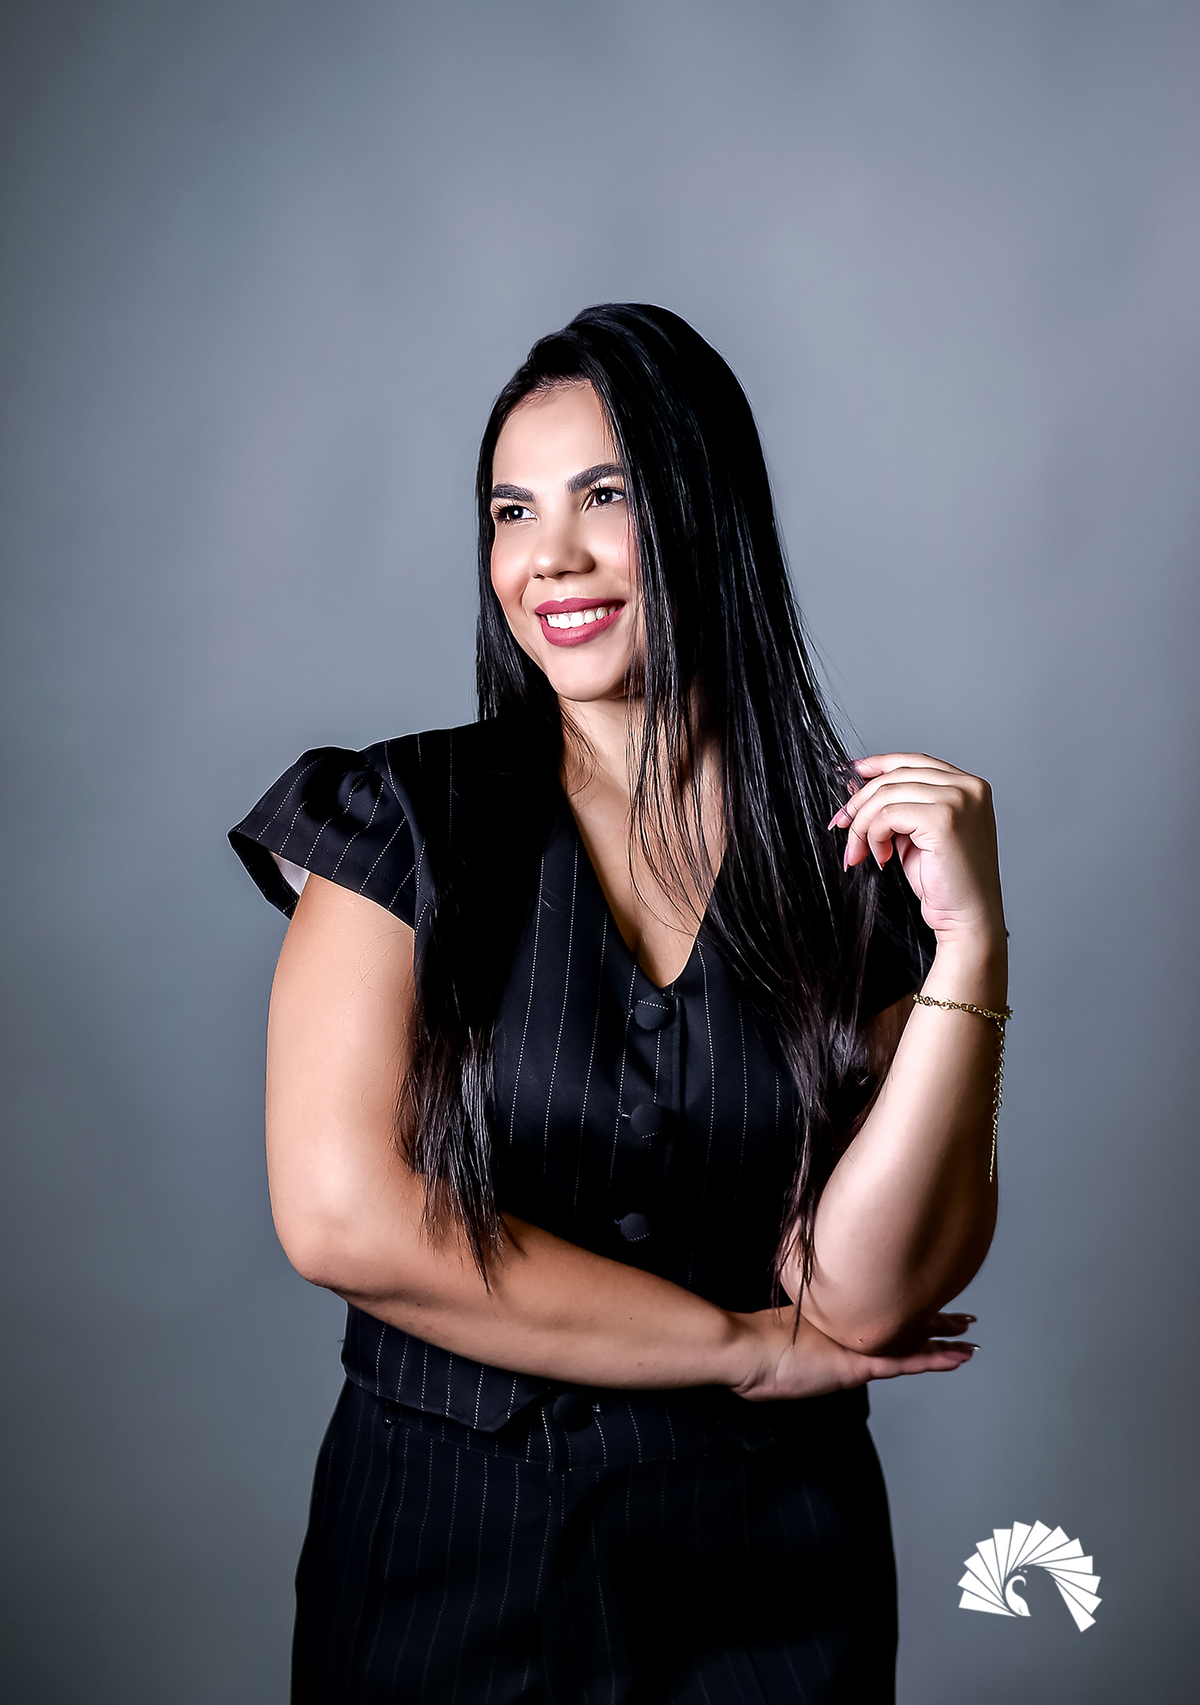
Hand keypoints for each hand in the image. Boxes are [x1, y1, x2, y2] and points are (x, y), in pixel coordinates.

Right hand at [729, 1307, 977, 1401]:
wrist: (747, 1351)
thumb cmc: (757, 1347)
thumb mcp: (785, 1334)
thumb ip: (802, 1327)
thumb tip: (801, 1327)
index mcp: (837, 1320)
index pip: (882, 1311)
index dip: (907, 1306)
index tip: (927, 1296)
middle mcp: (852, 1327)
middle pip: (901, 1320)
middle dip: (934, 1319)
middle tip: (963, 1315)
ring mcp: (856, 1345)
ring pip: (910, 1338)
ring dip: (943, 1336)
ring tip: (969, 1333)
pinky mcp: (858, 1365)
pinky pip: (906, 1363)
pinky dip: (934, 1360)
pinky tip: (957, 1358)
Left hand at [829, 752, 1003, 945]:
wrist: (967, 918)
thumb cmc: (945, 882)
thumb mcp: (917, 834)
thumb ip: (898, 807)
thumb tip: (858, 788)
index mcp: (969, 786)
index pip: (914, 760)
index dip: (880, 764)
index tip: (853, 773)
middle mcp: (968, 787)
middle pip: (895, 776)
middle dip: (861, 803)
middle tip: (842, 827)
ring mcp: (958, 799)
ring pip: (886, 794)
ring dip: (863, 825)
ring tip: (861, 852)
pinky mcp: (943, 818)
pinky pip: (887, 814)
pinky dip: (874, 835)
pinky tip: (882, 857)